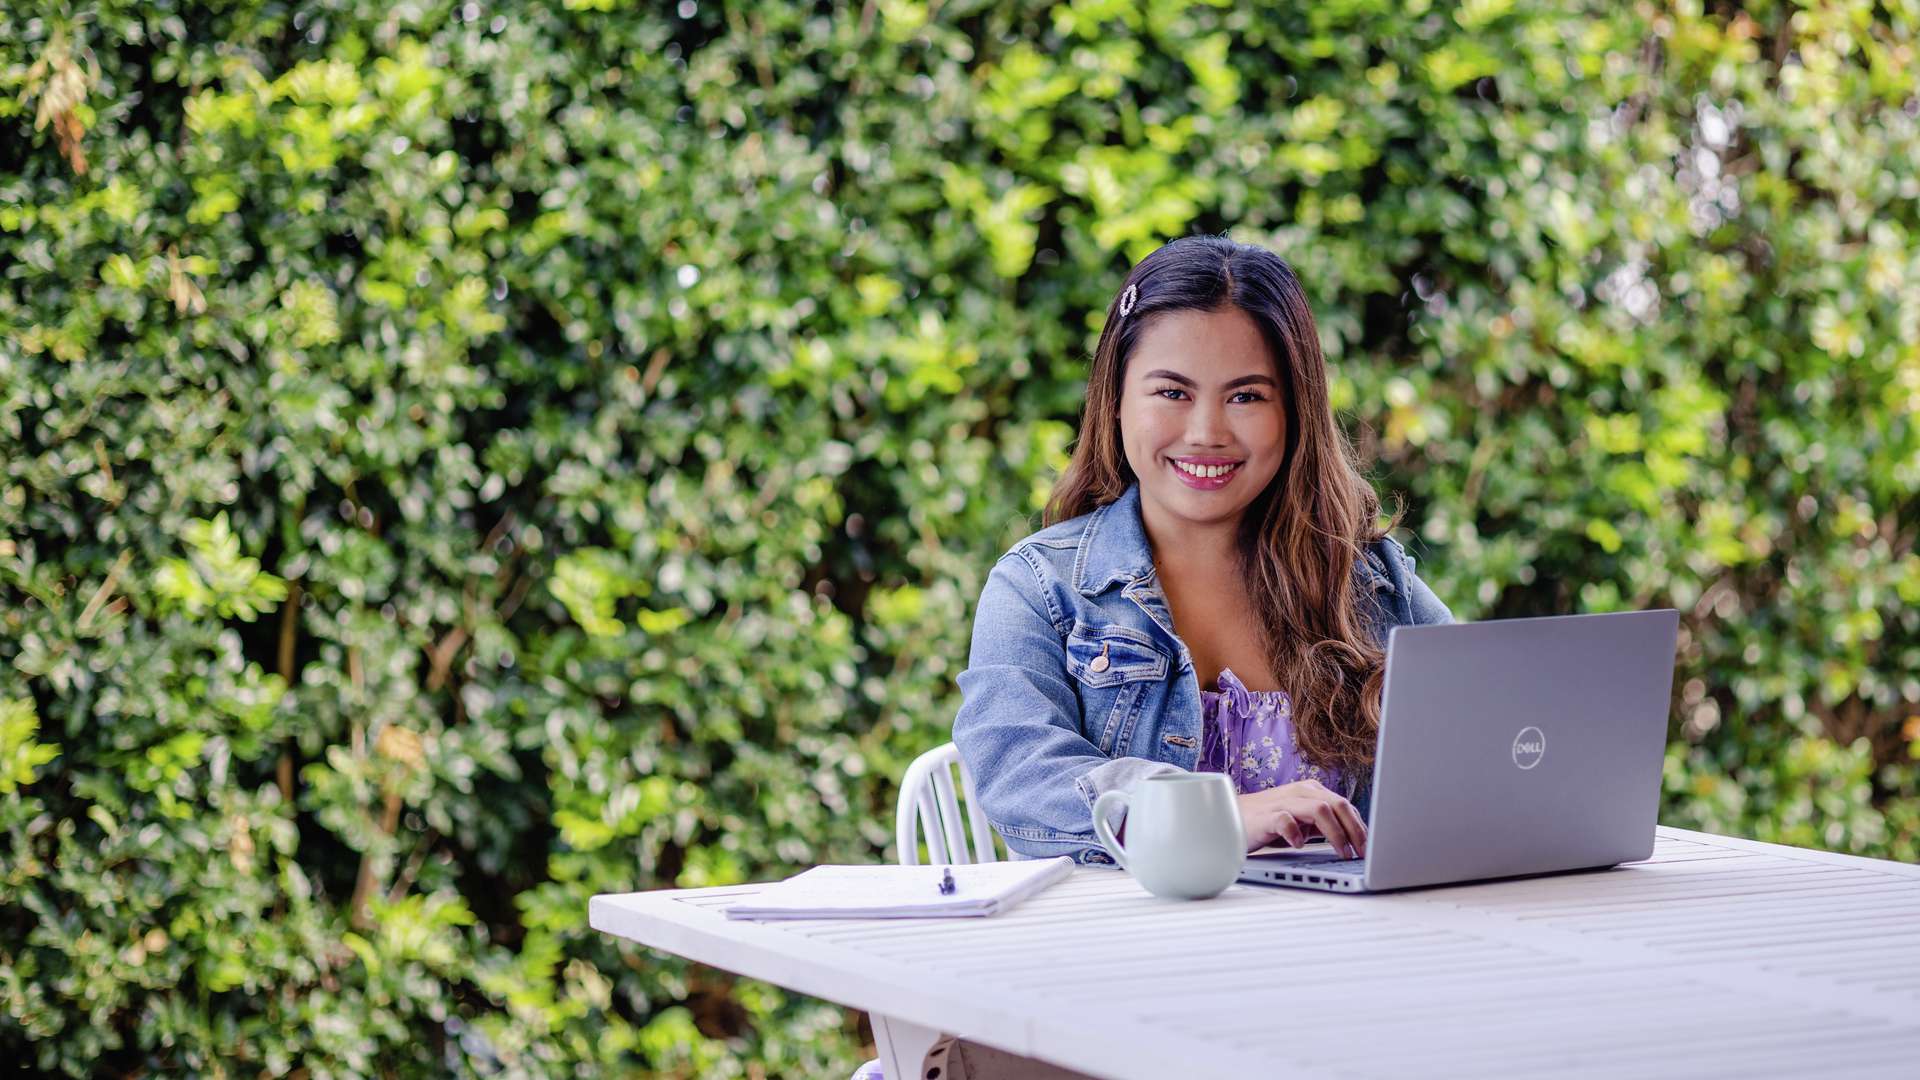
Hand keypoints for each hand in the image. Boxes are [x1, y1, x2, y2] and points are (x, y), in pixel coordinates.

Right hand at [1236, 779, 1366, 858]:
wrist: (1229, 818)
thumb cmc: (1267, 822)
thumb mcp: (1301, 822)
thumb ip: (1322, 825)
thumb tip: (1354, 840)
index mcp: (1311, 791)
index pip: (1345, 806)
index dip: (1361, 827)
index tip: (1371, 848)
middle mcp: (1300, 792)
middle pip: (1338, 805)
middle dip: (1355, 830)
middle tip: (1362, 853)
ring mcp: (1284, 802)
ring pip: (1320, 810)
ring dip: (1336, 834)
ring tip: (1342, 853)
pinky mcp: (1267, 816)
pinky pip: (1287, 821)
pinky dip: (1297, 834)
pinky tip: (1300, 845)